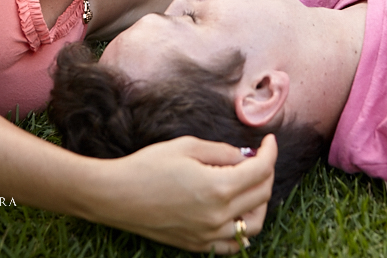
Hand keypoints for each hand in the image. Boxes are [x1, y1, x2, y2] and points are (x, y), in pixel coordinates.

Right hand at [94, 134, 276, 253]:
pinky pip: (233, 244)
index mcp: (218, 188)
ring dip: (260, 203)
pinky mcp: (197, 245)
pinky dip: (243, 229)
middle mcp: (218, 216)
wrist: (116, 196)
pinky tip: (238, 214)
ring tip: (251, 185)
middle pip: (261, 195)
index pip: (260, 170)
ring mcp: (208, 235)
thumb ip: (221, 151)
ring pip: (254, 224)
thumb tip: (244, 156)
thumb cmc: (147, 166)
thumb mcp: (187, 147)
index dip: (270, 152)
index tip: (269, 142)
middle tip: (259, 158)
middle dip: (266, 172)